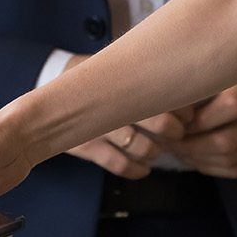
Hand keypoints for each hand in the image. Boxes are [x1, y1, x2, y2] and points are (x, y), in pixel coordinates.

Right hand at [58, 53, 194, 179]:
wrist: (49, 90)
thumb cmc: (91, 79)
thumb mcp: (115, 67)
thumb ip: (143, 74)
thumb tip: (184, 80)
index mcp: (122, 80)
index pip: (166, 94)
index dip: (183, 109)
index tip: (187, 114)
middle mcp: (112, 103)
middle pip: (159, 123)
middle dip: (174, 133)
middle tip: (176, 133)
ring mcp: (98, 126)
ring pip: (142, 147)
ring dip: (155, 152)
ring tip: (157, 150)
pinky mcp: (86, 146)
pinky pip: (118, 165)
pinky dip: (136, 170)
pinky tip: (143, 168)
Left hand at [168, 72, 236, 178]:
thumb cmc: (223, 81)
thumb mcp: (210, 75)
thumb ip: (192, 89)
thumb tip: (160, 110)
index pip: (231, 107)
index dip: (200, 120)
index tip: (179, 122)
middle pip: (227, 141)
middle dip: (192, 146)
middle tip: (168, 143)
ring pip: (228, 160)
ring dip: (197, 159)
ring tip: (177, 150)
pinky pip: (235, 169)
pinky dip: (209, 166)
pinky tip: (193, 156)